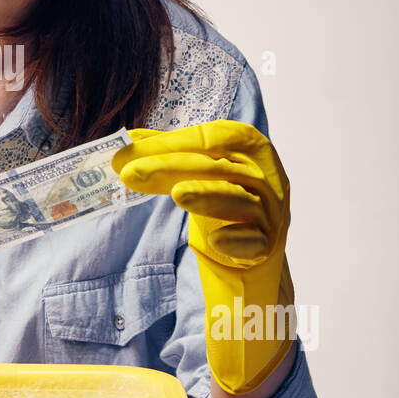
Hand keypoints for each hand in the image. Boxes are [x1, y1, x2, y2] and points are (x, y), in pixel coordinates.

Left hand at [111, 121, 295, 394]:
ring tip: (177, 195)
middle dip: (172, 167)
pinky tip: (216, 241)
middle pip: (219, 167)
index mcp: (250, 150)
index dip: (169, 142)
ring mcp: (271, 214)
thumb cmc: (225, 208)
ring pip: (243, 200)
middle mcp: (267, 177)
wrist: (255, 259)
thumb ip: (171, 155)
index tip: (127, 153)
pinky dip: (238, 240)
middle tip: (130, 174)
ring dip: (210, 195)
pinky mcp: (270, 248)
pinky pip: (257, 243)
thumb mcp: (200, 176)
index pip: (209, 138)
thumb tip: (130, 139)